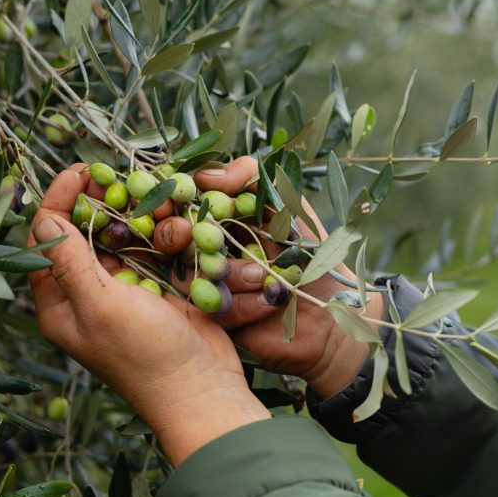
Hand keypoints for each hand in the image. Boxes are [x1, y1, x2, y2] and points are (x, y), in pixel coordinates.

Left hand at [28, 165, 268, 464]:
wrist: (202, 389)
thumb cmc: (144, 354)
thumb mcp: (98, 304)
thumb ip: (68, 260)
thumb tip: (43, 218)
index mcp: (61, 304)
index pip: (46, 241)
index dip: (60, 201)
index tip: (82, 171)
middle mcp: (88, 296)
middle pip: (86, 233)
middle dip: (105, 202)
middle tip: (123, 177)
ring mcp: (127, 292)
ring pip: (125, 236)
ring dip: (141, 215)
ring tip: (158, 198)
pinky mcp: (161, 290)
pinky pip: (156, 249)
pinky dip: (166, 232)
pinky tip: (178, 219)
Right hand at [190, 157, 384, 399]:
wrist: (332, 311)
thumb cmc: (312, 254)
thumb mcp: (288, 206)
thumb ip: (252, 178)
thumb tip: (206, 176)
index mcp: (216, 218)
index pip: (176, 201)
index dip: (170, 198)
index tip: (177, 195)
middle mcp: (202, 250)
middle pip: (164, 236)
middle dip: (175, 234)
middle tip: (194, 234)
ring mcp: (205, 286)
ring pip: (187, 274)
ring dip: (232, 273)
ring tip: (268, 277)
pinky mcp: (214, 320)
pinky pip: (213, 308)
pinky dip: (247, 303)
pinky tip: (272, 301)